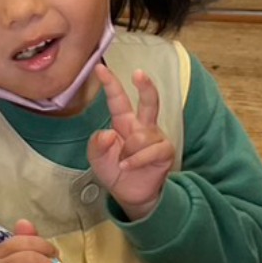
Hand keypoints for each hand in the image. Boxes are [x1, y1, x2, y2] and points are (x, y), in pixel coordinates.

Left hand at [88, 67, 174, 221]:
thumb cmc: (114, 170)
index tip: (100, 68)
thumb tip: (107, 133)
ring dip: (128, 152)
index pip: (118, 100)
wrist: (130, 194)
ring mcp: (156, 137)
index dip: (111, 84)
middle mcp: (142, 126)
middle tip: (139, 73)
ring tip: (123, 163)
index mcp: (124, 122)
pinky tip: (127, 166)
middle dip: (145, 86)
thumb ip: (96, 145)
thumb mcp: (97, 159)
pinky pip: (150, 151)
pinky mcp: (165, 151)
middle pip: (149, 101)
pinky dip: (136, 160)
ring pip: (141, 136)